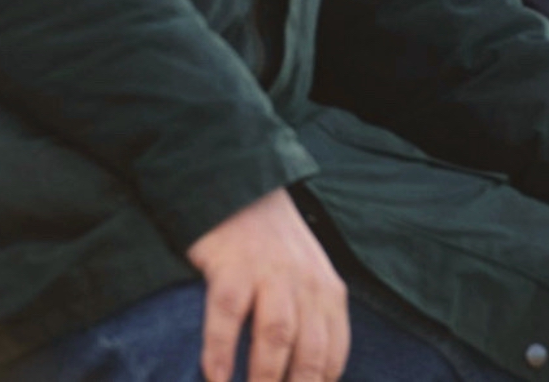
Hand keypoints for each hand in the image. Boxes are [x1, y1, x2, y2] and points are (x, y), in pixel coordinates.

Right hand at [184, 187, 348, 381]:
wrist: (240, 187)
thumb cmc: (273, 246)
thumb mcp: (307, 278)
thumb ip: (312, 320)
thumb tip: (309, 378)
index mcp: (328, 292)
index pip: (333, 355)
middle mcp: (305, 284)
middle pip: (310, 352)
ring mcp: (270, 273)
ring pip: (276, 335)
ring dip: (266, 378)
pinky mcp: (232, 265)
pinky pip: (228, 315)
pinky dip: (222, 351)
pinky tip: (215, 378)